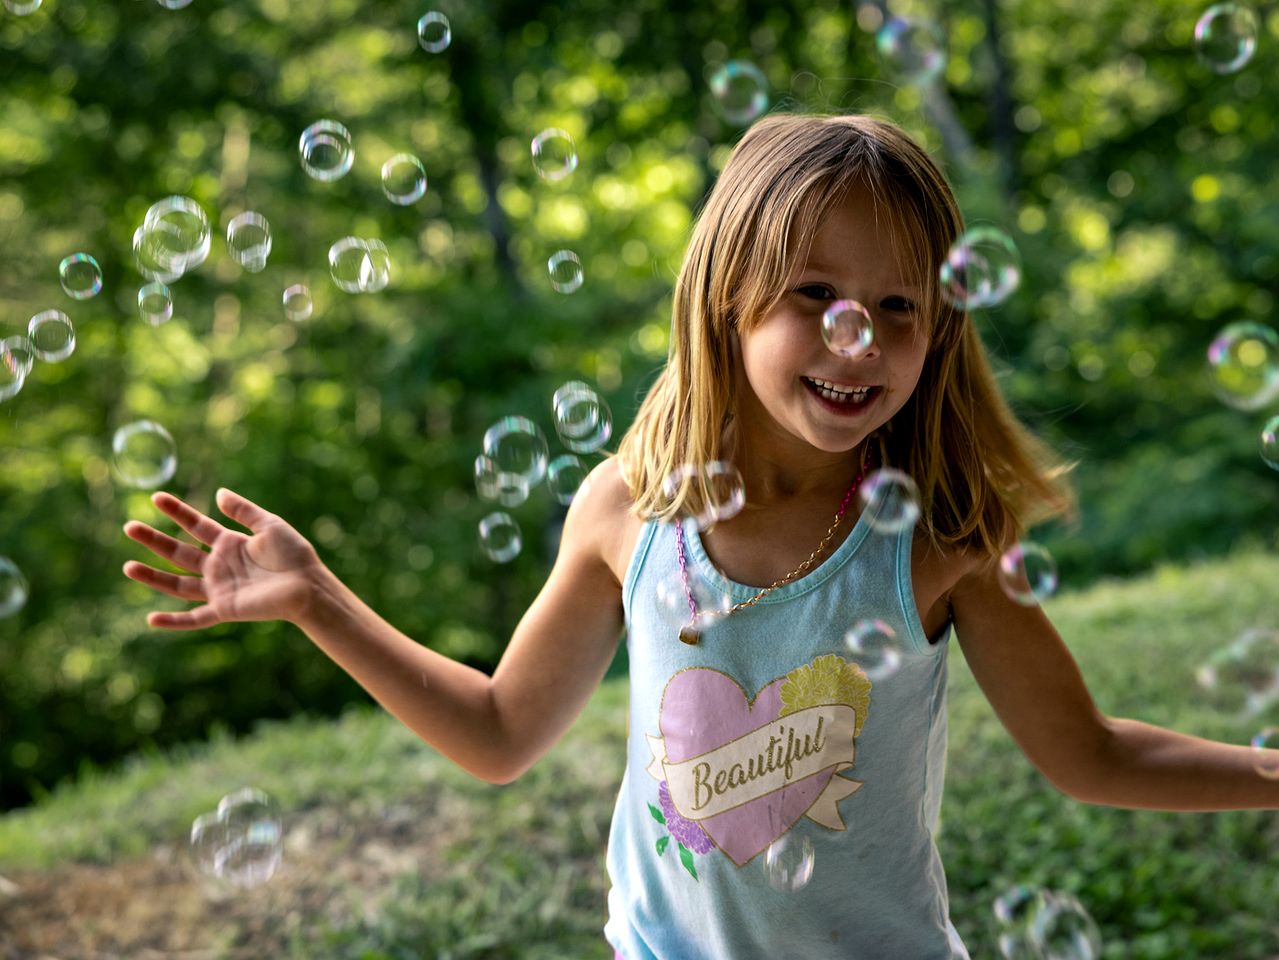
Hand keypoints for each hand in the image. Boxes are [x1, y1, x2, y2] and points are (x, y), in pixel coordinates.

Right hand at [123, 488, 323, 628]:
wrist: (309, 585)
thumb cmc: (294, 555)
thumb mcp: (269, 525)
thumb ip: (243, 511)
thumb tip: (218, 493)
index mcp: (230, 544)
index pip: (196, 525)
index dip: (177, 512)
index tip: (156, 497)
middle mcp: (220, 566)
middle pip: (179, 552)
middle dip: (154, 540)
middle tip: (129, 526)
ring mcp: (219, 588)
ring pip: (178, 584)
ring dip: (153, 577)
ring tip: (128, 566)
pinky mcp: (224, 609)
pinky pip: (194, 618)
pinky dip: (173, 622)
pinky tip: (150, 620)